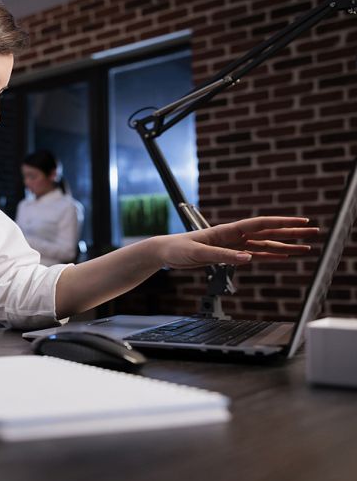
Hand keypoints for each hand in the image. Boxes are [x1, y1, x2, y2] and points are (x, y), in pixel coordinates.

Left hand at [154, 216, 318, 269]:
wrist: (166, 251)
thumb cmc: (178, 248)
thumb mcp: (198, 253)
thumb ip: (222, 256)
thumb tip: (247, 258)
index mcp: (227, 231)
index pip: (260, 225)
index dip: (281, 223)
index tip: (300, 222)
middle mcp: (234, 236)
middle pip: (268, 233)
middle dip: (291, 233)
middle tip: (313, 232)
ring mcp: (234, 245)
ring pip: (265, 245)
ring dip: (285, 246)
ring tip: (305, 248)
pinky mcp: (229, 254)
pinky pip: (255, 255)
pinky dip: (270, 256)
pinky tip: (283, 256)